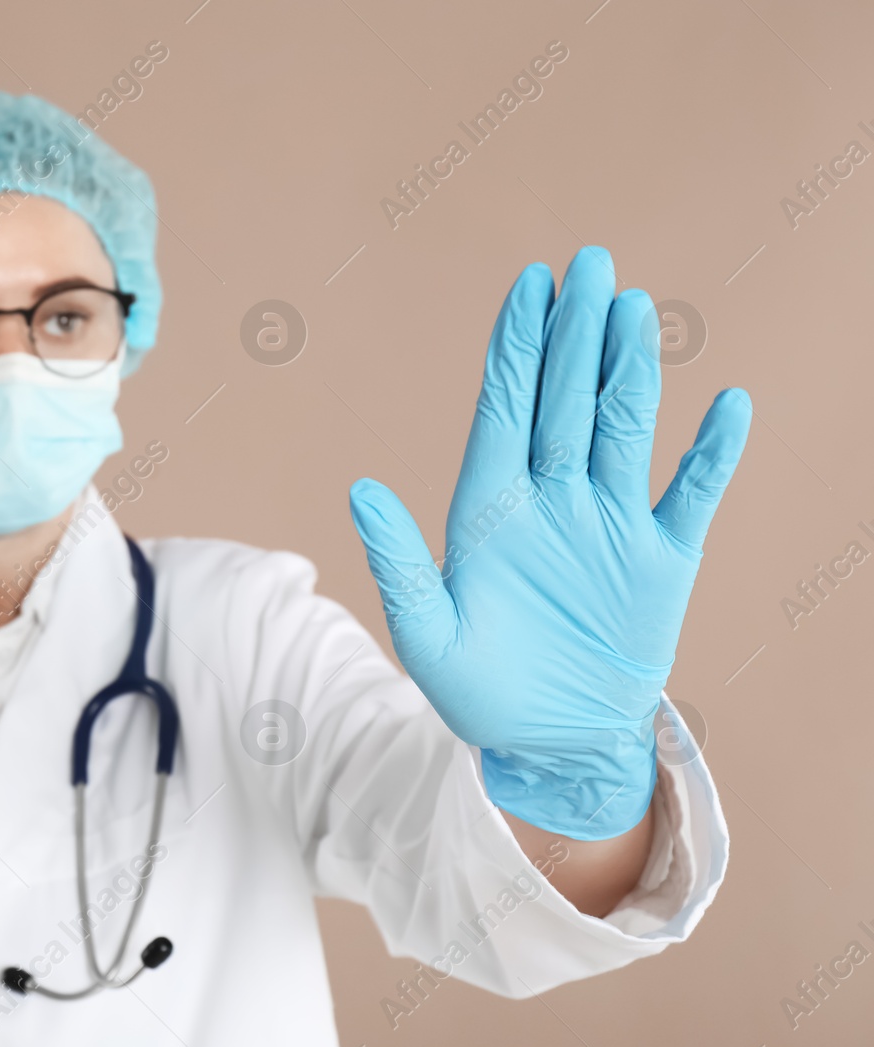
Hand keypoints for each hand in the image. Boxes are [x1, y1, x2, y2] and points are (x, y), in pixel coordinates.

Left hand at [348, 247, 750, 839]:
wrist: (550, 743)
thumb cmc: (477, 693)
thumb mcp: (428, 634)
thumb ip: (398, 561)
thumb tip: (360, 488)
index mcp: (488, 509)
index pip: (505, 409)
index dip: (517, 346)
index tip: (529, 284)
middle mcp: (551, 501)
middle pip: (565, 401)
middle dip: (575, 334)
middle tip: (590, 263)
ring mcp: (608, 525)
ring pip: (623, 430)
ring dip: (630, 373)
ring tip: (635, 309)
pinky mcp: (661, 561)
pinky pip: (690, 495)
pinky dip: (710, 453)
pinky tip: (727, 403)